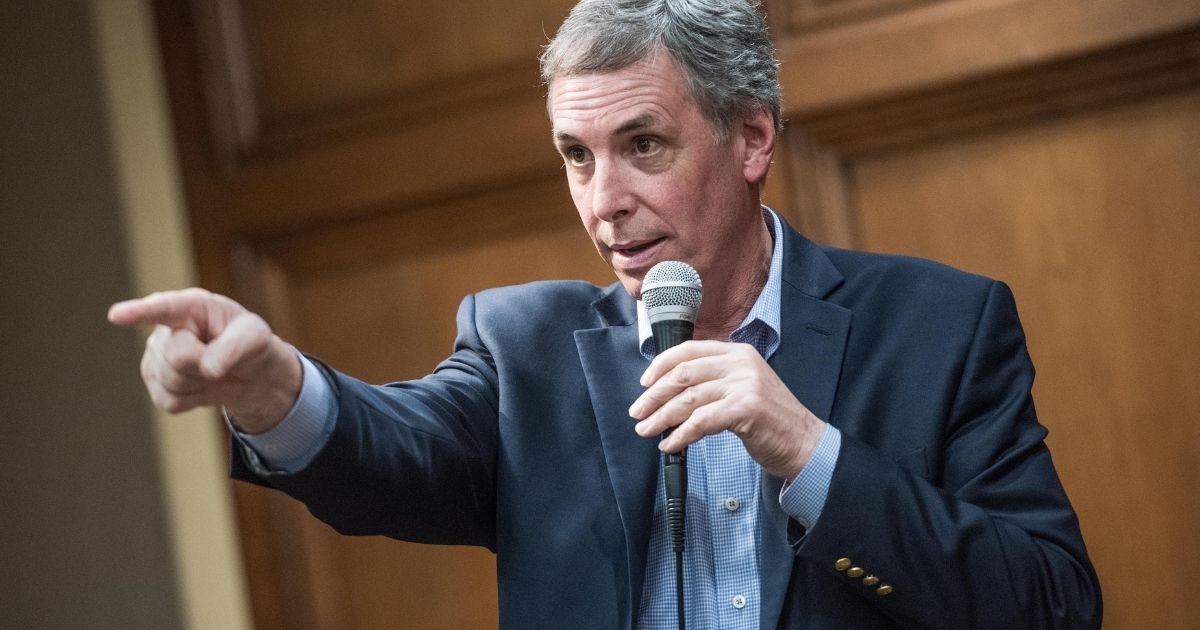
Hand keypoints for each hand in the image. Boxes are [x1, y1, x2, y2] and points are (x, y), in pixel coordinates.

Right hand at [107, 288, 300, 432]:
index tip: (117, 315)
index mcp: (191, 306)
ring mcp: (155, 356)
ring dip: (202, 384)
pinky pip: (171, 401)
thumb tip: (208, 368)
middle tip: (223, 360)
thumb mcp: (255, 338)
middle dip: (206, 365)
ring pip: (173, 382)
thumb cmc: (249, 344)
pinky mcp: (154, 383)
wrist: (248, 372)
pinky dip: (195, 400)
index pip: (164, 309)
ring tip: (213, 370)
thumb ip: (234, 349)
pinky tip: (202, 385)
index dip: (140, 312)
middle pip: (178, 357)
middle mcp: (166, 328)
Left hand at [628, 340, 824, 479]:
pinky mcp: (747, 408)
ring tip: (647, 430)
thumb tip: (670, 393)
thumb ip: (713, 383)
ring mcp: (745, 384)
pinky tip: (670, 444)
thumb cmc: (770, 420)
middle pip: (684, 374)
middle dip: (654, 395)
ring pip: (689, 398)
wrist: (804, 442)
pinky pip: (702, 421)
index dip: (660, 365)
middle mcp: (740, 363)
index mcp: (737, 353)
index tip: (644, 383)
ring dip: (662, 417)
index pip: (688, 350)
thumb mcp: (742, 388)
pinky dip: (681, 434)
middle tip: (637, 413)